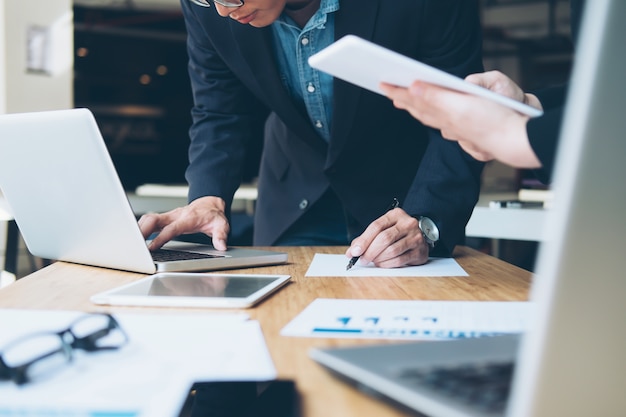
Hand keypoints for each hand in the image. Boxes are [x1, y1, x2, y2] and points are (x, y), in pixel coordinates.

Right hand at [138, 196, 229, 250]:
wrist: (210, 204)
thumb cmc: (213, 216)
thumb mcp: (222, 225)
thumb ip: (221, 235)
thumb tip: (221, 246)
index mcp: (188, 218)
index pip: (172, 228)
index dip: (161, 237)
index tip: (151, 247)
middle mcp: (175, 215)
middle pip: (154, 219)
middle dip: (142, 230)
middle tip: (133, 244)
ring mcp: (169, 216)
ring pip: (149, 218)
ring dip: (139, 228)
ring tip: (131, 242)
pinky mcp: (165, 218)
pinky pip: (149, 220)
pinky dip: (141, 227)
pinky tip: (136, 237)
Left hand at [345, 208, 428, 267]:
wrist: (421, 236)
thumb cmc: (398, 233)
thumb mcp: (384, 229)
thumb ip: (367, 238)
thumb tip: (352, 251)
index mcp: (396, 215)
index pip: (376, 226)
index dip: (363, 240)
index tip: (355, 251)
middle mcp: (408, 224)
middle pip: (384, 238)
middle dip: (370, 251)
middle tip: (363, 259)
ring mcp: (416, 237)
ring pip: (392, 250)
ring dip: (378, 259)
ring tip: (374, 261)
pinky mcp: (420, 251)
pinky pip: (399, 260)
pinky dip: (387, 264)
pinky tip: (383, 264)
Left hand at [380, 71, 542, 168]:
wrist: (517, 141)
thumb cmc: (493, 122)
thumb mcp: (462, 105)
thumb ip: (435, 97)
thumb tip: (412, 88)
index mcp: (442, 115)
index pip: (415, 102)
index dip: (398, 93)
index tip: (383, 85)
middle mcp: (447, 123)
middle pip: (420, 110)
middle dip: (404, 100)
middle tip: (388, 90)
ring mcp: (458, 128)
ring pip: (430, 116)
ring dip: (416, 107)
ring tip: (404, 101)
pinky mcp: (469, 130)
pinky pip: (443, 121)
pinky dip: (434, 114)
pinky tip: (434, 115)